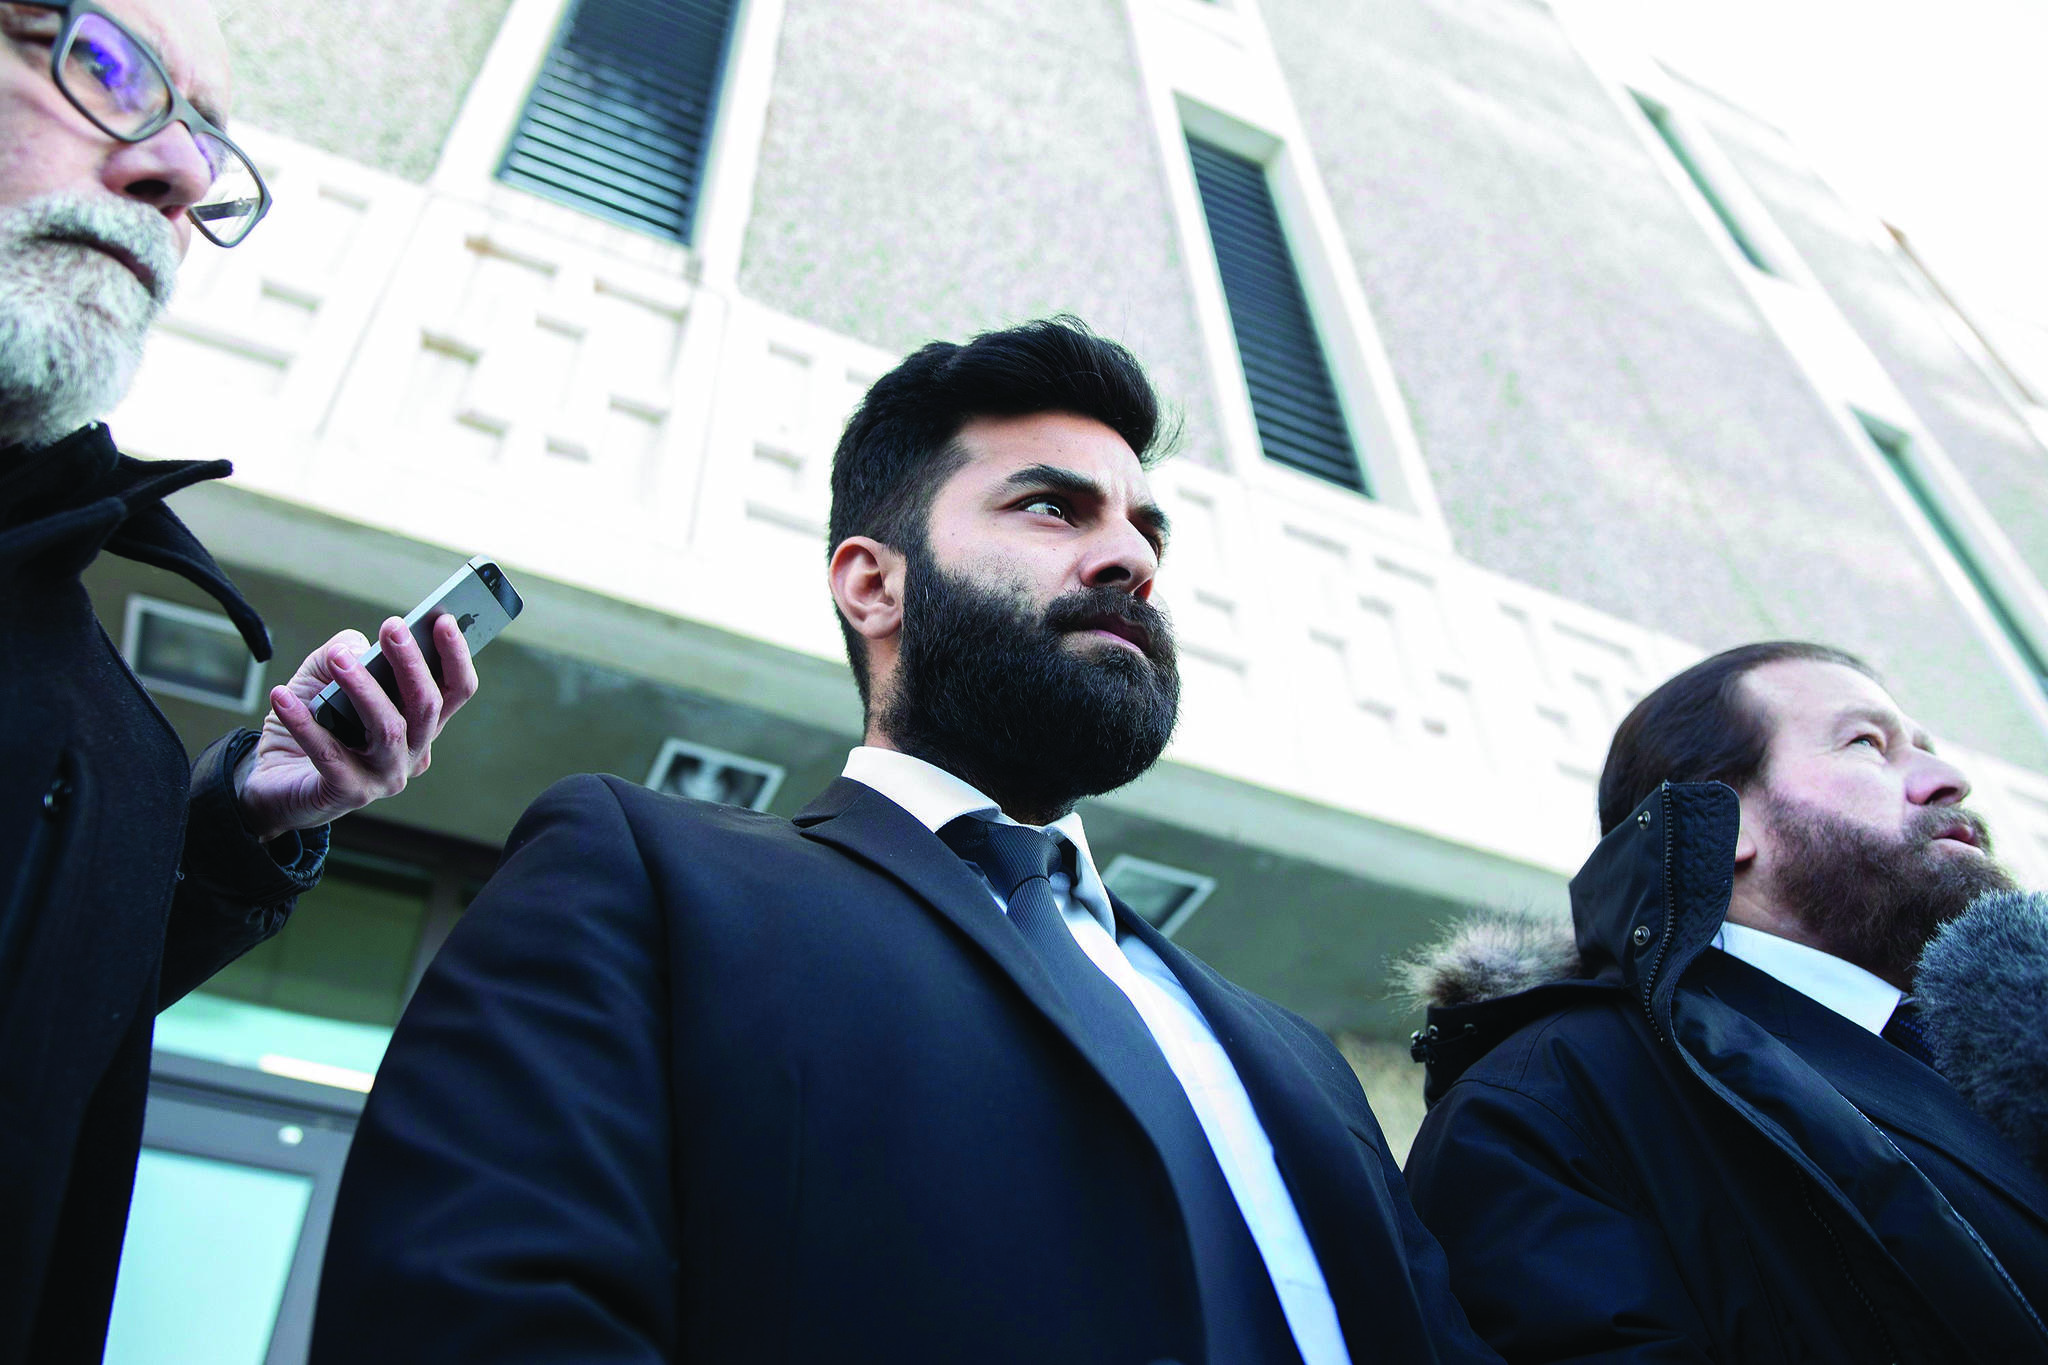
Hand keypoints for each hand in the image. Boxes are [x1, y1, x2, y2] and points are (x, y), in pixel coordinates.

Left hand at [236, 616, 479, 841]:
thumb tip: (358, 650)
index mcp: (420, 724)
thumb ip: (345, 652)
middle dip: (412, 663)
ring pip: (389, 729)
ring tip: (338, 659)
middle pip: (427, 706)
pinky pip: (329, 754)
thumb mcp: (324, 677)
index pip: (455, 691)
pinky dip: (304, 723)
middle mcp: (413, 752)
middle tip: (392, 626)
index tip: (443, 620)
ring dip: (364, 689)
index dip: (456, 655)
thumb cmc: (313, 723)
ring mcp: (385, 777)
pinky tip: (282, 697)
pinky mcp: (349, 793)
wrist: (276, 779)